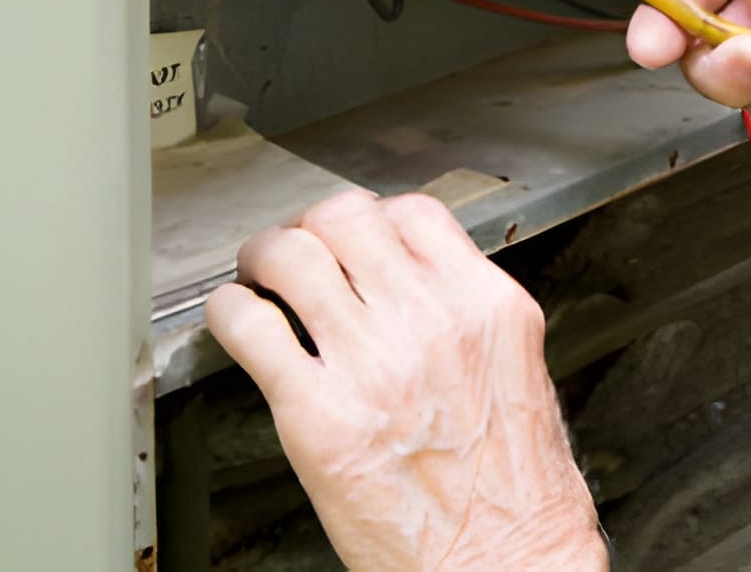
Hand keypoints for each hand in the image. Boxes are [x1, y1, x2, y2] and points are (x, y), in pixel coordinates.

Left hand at [206, 190, 605, 571]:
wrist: (506, 566)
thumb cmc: (518, 495)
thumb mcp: (520, 375)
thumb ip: (469, 320)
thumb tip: (418, 290)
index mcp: (488, 308)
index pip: (414, 214)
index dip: (373, 219)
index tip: (356, 240)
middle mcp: (430, 322)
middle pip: (346, 218)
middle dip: (312, 227)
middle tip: (299, 248)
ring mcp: (371, 363)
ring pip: (293, 256)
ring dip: (264, 256)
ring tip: (258, 275)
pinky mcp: (316, 415)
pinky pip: (251, 327)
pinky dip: (230, 312)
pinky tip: (236, 320)